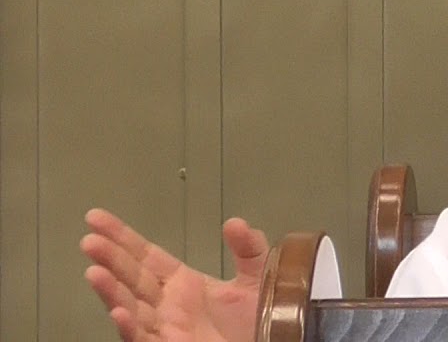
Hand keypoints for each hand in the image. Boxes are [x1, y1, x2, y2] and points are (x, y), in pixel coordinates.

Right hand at [81, 209, 268, 341]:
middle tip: (89, 240)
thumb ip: (248, 248)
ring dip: (111, 292)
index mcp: (182, 283)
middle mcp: (167, 305)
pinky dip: (131, 327)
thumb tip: (234, 222)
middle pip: (132, 278)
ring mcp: (167, 329)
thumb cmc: (258, 319)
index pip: (146, 256)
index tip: (97, 218)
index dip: (123, 237)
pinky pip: (146, 339)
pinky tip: (119, 313)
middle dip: (110, 259)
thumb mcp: (256, 276)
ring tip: (94, 272)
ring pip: (132, 309)